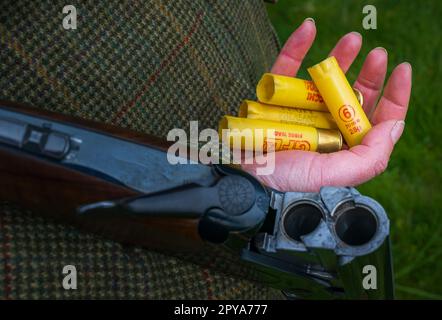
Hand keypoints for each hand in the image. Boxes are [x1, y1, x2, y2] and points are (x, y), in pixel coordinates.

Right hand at [242, 18, 411, 191]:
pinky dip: (298, 47)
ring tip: (352, 39)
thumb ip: (368, 159)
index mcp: (342, 145)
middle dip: (369, 74)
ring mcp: (300, 108)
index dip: (393, 96)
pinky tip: (309, 30)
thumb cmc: (283, 177)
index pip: (375, 120)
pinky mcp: (276, 95)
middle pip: (354, 96)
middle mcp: (324, 125)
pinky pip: (288, 67)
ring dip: (340, 57)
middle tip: (378, 55)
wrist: (241, 171)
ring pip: (325, 79)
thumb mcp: (329, 176)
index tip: (400, 70)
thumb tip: (394, 126)